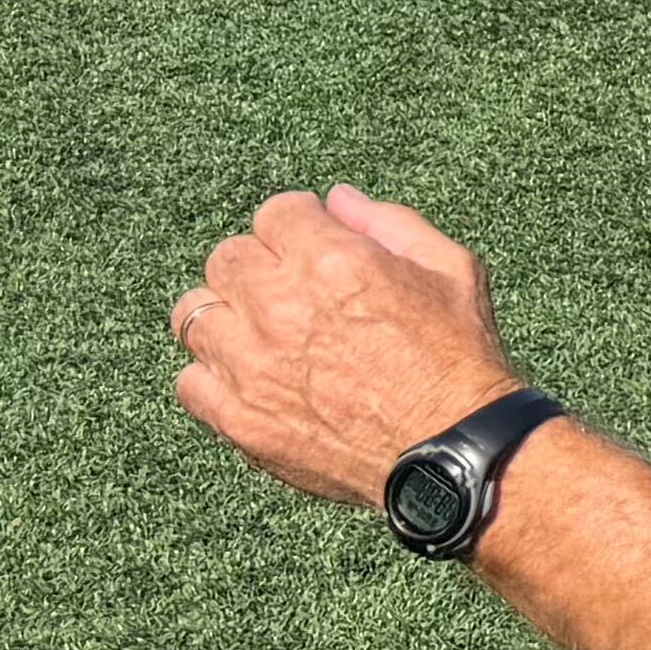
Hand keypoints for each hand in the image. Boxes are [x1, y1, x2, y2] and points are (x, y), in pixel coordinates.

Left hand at [172, 187, 523, 510]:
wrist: (451, 450)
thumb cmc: (461, 358)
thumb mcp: (451, 270)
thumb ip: (391, 223)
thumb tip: (338, 199)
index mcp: (334, 262)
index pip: (275, 212)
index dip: (299, 224)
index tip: (312, 243)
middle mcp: (281, 307)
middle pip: (226, 257)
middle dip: (258, 263)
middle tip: (289, 287)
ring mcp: (252, 367)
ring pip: (194, 315)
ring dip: (227, 315)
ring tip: (261, 332)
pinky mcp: (240, 420)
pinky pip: (189, 381)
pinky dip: (212, 375)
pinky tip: (250, 377)